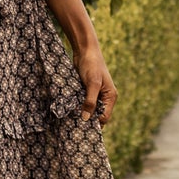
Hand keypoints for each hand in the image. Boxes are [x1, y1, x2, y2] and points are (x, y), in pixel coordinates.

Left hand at [42, 0, 117, 125]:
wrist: (84, 49)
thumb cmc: (92, 64)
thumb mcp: (92, 83)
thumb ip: (90, 101)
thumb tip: (85, 118)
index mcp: (110, 97)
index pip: (104, 117)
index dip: (95, 124)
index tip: (82, 129)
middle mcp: (104, 97)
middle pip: (96, 115)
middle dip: (87, 120)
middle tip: (74, 127)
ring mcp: (94, 94)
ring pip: (88, 109)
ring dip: (80, 113)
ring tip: (70, 121)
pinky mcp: (85, 90)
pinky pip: (82, 102)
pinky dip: (76, 106)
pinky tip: (68, 111)